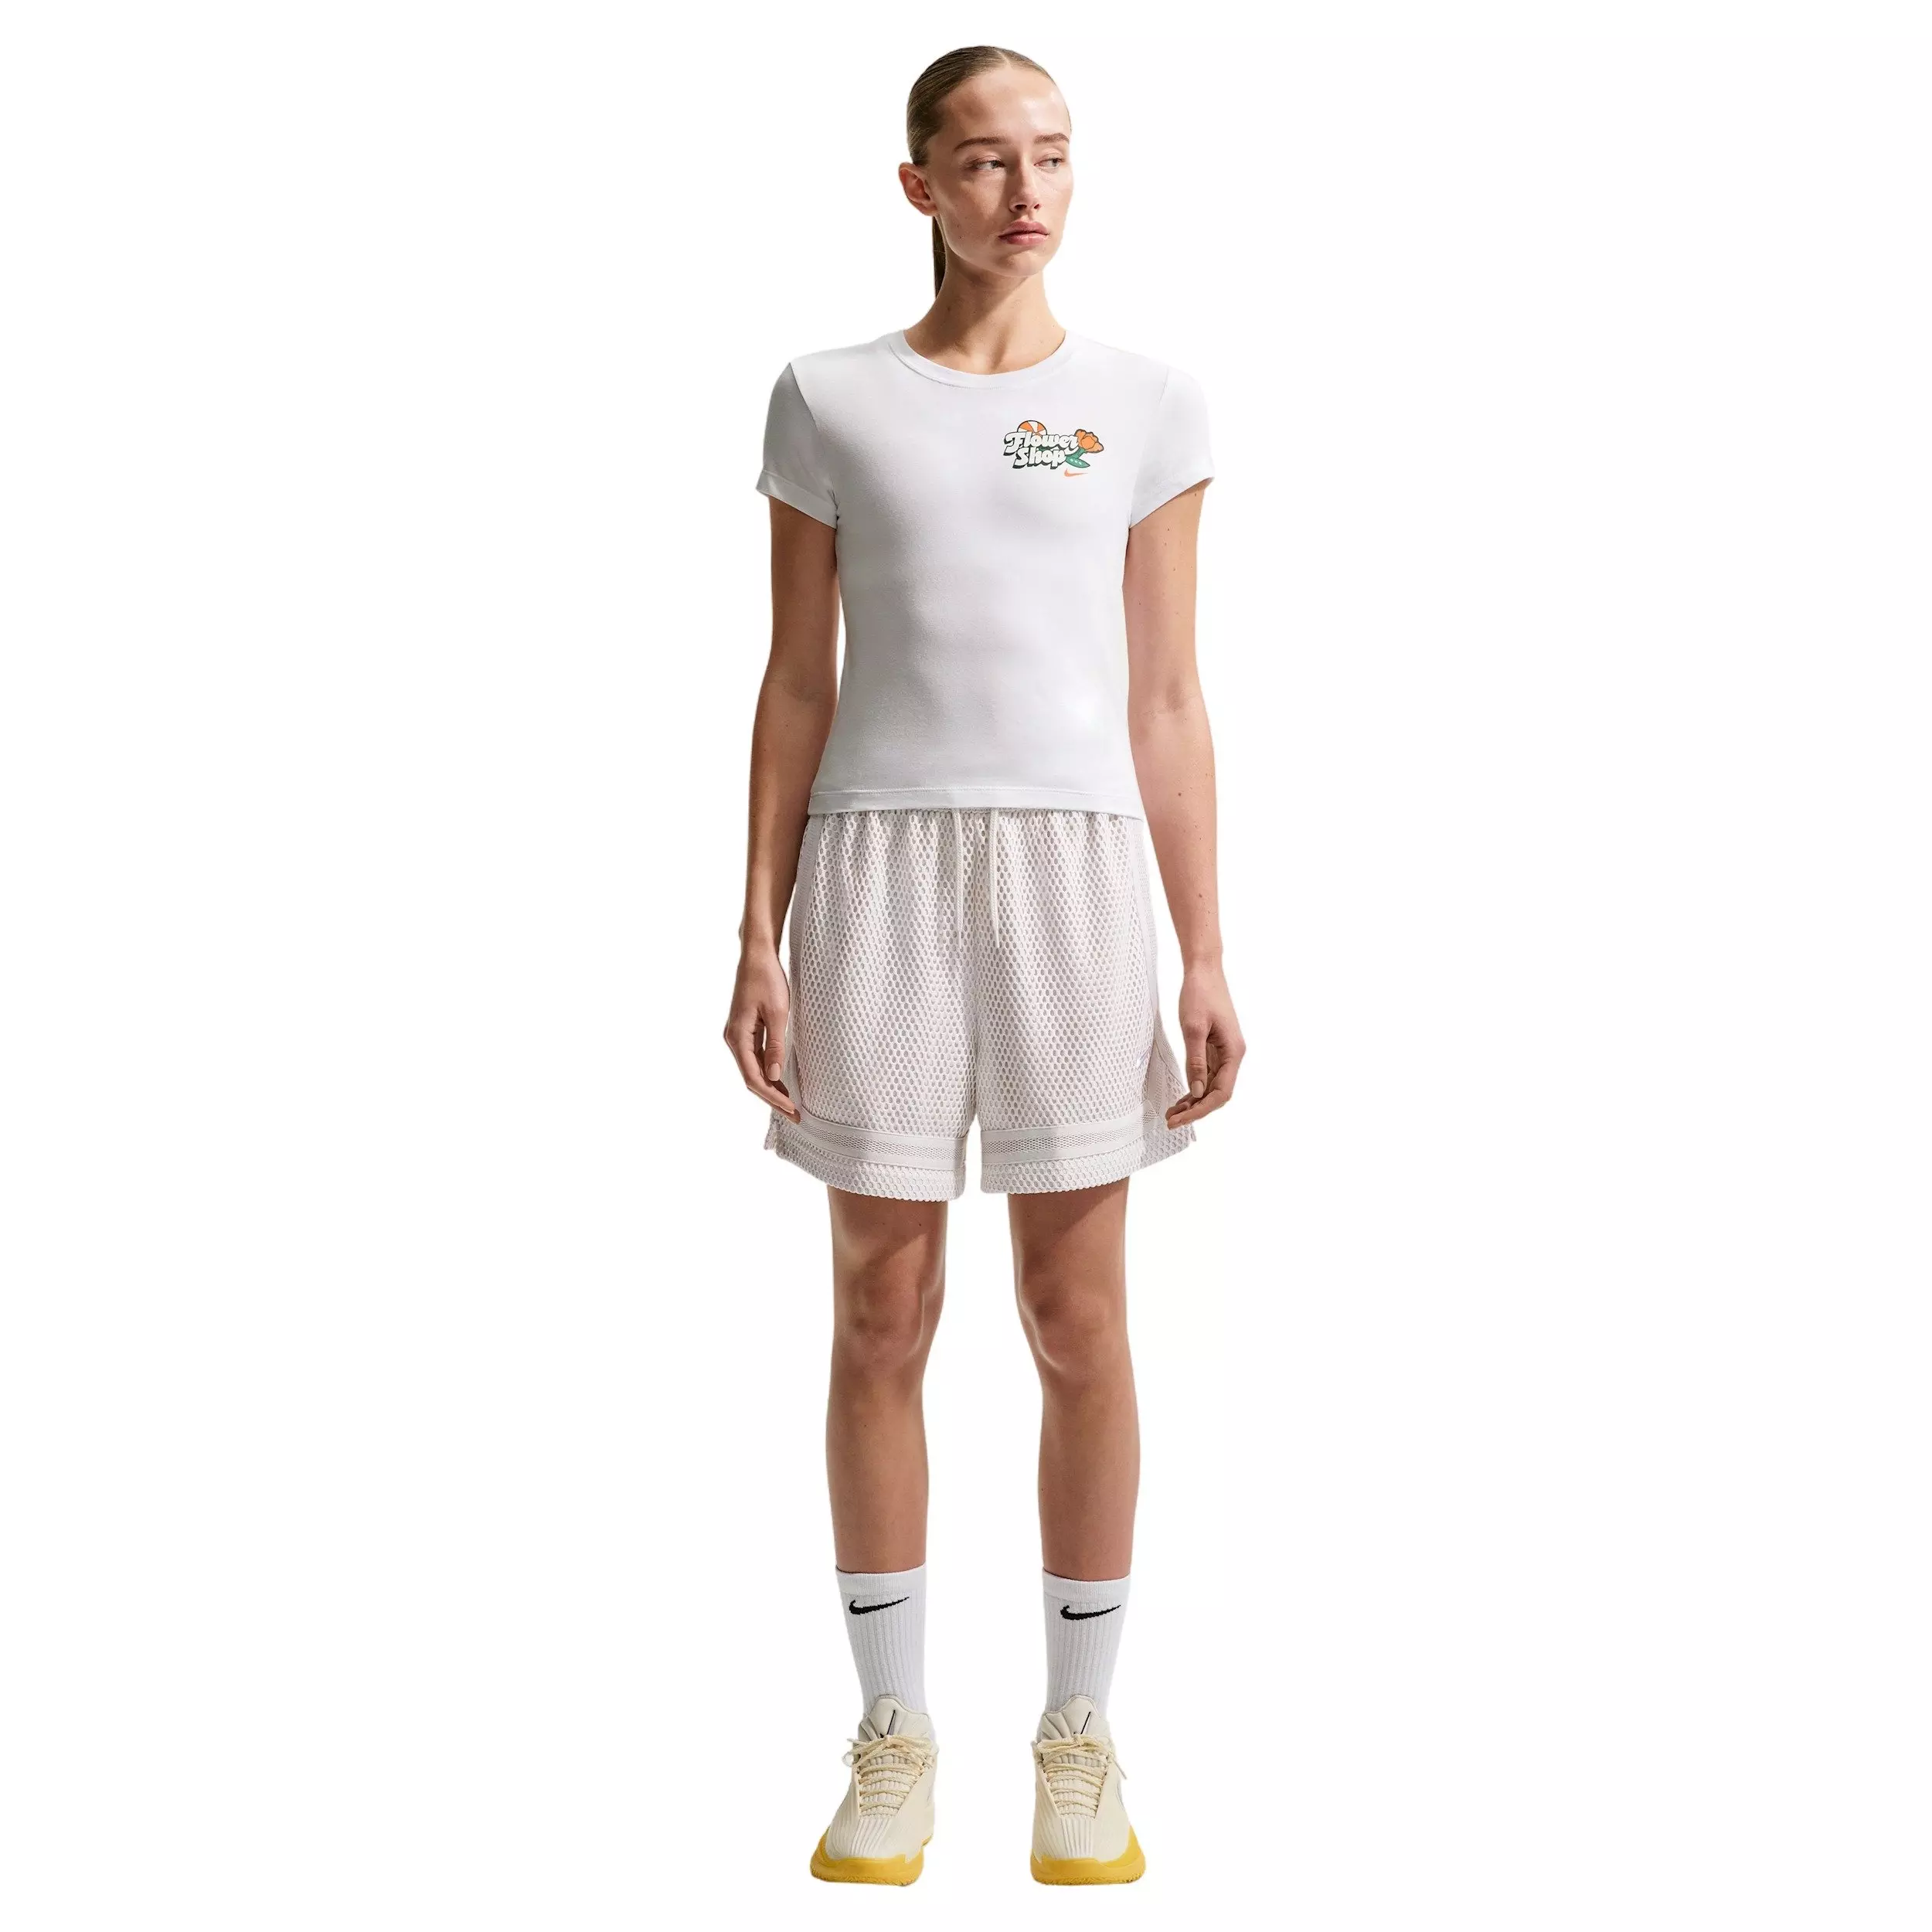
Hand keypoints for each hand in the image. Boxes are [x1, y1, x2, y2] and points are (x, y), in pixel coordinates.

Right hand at [724, 945, 799, 1120]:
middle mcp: (733, 1039)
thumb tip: (774, 1077)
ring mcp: (737, 1036)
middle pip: (751, 1078)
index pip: (754, 1078)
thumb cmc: (767, 979)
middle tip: (795, 1115)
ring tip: (791, 1105)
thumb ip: (775, 1046)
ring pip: (753, 1070)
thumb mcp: (777, 1013)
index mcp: (737, 1037)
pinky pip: (754, 1059)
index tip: (791, 1110)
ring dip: (771, 1088)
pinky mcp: (744, 1031)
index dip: (773, 1097)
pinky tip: (782, 1082)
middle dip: (772, 1098)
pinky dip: (768, 1073)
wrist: (757, 956)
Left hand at [1165, 960, 1243, 1126]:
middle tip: (1171, 1120)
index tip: (1181, 1118)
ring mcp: (1224, 1052)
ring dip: (1193, 1101)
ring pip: (1211, 1086)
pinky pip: (1206, 1074)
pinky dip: (1193, 1086)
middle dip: (1196, 1109)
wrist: (1204, 970)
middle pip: (1217, 1093)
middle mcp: (1233, 1055)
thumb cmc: (1200, 993)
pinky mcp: (1215, 1047)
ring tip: (1172, 1113)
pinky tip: (1181, 1097)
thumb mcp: (1193, 1028)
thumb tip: (1196, 1091)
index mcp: (1234, 1052)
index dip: (1201, 1109)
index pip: (1221, 1092)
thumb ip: (1195, 1061)